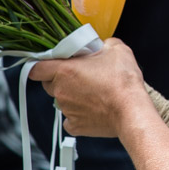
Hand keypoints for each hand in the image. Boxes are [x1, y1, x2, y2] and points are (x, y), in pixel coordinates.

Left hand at [30, 38, 147, 136]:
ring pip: (61, 101)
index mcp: (65, 71)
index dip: (41, 65)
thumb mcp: (117, 49)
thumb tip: (103, 45)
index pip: (36, 68)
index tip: (48, 64)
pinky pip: (70, 119)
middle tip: (80, 75)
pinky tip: (93, 108)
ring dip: (72, 96)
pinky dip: (78, 114)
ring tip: (93, 93)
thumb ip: (104, 44)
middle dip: (60, 79)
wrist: (132, 110)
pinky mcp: (75, 126)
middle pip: (49, 84)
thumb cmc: (123, 81)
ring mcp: (67, 110)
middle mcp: (61, 91)